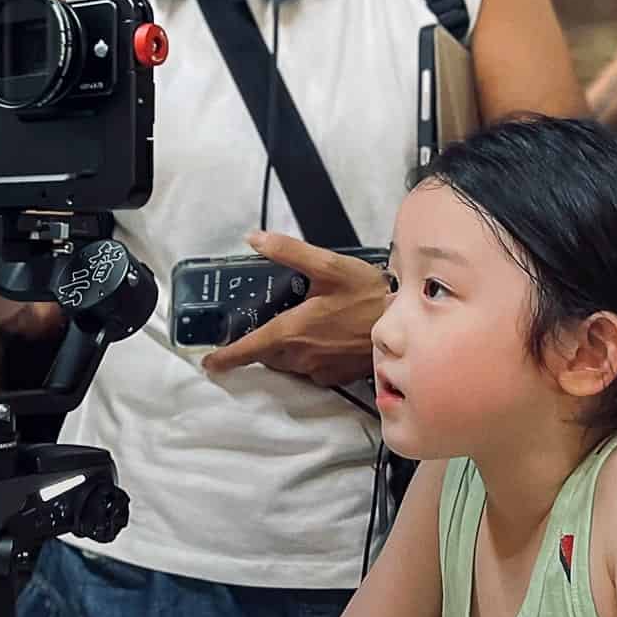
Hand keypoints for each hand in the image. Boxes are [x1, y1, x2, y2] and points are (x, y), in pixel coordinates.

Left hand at [202, 233, 385, 386]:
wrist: (407, 321)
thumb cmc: (368, 293)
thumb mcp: (327, 265)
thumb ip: (288, 251)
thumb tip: (254, 239)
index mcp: (293, 331)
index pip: (250, 348)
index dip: (227, 357)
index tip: (209, 363)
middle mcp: (302, 356)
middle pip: (268, 356)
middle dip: (262, 345)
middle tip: (265, 325)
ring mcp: (320, 370)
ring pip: (288, 364)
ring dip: (284, 351)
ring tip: (297, 327)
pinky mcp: (337, 377)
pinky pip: (311, 370)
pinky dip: (307, 357)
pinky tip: (322, 338)